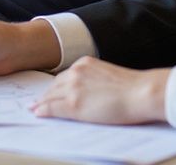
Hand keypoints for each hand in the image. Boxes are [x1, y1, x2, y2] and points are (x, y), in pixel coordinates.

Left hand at [32, 57, 169, 124]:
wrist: (140, 92)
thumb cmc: (132, 87)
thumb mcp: (108, 76)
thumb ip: (94, 80)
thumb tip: (89, 92)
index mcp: (85, 63)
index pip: (65, 76)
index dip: (56, 86)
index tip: (50, 91)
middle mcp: (76, 71)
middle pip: (55, 85)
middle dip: (46, 94)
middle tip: (37, 101)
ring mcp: (73, 87)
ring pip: (51, 96)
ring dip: (42, 103)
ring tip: (35, 108)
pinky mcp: (74, 104)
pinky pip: (52, 108)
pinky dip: (43, 110)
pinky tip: (38, 113)